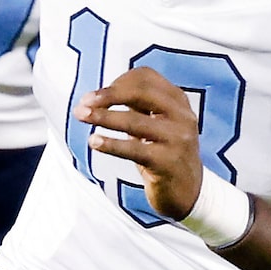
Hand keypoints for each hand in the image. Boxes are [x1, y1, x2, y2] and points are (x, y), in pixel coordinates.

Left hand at [80, 66, 203, 220]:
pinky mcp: (168, 162)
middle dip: (108, 95)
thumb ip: (137, 107)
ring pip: (134, 121)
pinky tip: (94, 141)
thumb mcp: (156, 125)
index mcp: (178, 101)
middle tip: (83, 102)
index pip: (146, 77)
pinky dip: (110, 144)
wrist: (189, 192)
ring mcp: (177, 139)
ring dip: (103, 116)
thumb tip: (97, 96)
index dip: (117, 82)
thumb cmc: (164, 154)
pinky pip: (134, 149)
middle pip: (141, 92)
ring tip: (81, 116)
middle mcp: (182, 116)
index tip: (96, 95)